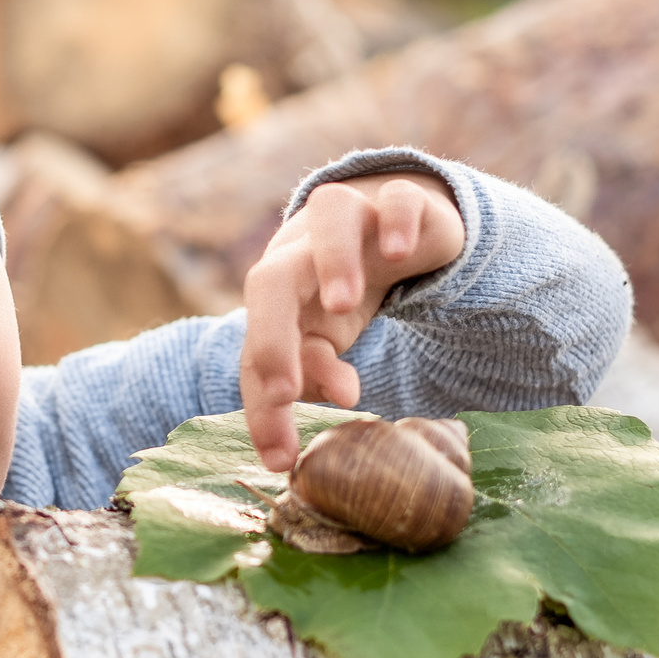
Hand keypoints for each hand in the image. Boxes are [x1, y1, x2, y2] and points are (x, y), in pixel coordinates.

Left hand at [239, 171, 465, 471]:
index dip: (261, 404)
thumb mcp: (326, 340)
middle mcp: (303, 253)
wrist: (388, 228)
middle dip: (271, 337)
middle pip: (270, 280)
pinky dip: (397, 220)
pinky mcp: (401, 204)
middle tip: (285, 392)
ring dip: (330, 259)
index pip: (256, 352)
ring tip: (344, 306)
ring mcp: (352, 222)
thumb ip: (318, 371)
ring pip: (328, 213)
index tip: (281, 457)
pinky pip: (395, 199)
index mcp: (276, 298)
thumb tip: (339, 396)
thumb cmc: (340, 295)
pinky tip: (402, 252)